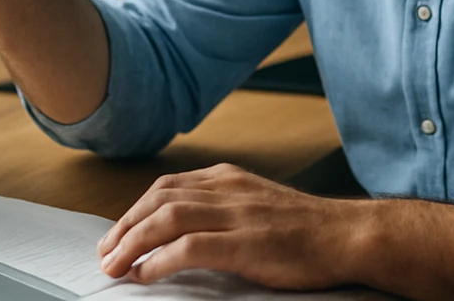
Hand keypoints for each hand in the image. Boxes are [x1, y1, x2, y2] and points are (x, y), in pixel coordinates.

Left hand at [97, 164, 366, 288]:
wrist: (348, 236)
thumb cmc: (307, 230)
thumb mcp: (258, 206)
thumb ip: (223, 211)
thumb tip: (181, 233)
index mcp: (230, 179)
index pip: (167, 186)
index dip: (134, 210)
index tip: (117, 234)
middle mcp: (229, 189)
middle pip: (159, 199)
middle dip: (124, 226)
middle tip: (105, 253)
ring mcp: (238, 214)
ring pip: (167, 218)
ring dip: (133, 242)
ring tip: (115, 265)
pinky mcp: (247, 243)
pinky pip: (191, 247)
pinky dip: (160, 261)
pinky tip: (147, 274)